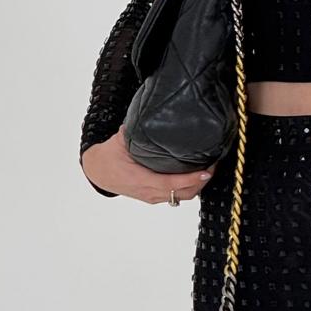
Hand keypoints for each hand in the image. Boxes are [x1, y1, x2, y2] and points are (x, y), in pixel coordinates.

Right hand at [81, 128, 217, 202]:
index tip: (206, 171)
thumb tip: (148, 114)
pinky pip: (176, 196)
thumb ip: (134, 130)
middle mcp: (148, 192)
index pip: (171, 184)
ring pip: (181, 197)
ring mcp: (152, 197)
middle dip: (201, 182)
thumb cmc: (107, 158)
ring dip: (197, 186)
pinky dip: (188, 188)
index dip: (190, 179)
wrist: (97, 172)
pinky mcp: (153, 197)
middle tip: (213, 165)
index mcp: (140, 180)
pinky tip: (196, 176)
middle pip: (182, 194)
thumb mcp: (119, 141)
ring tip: (208, 170)